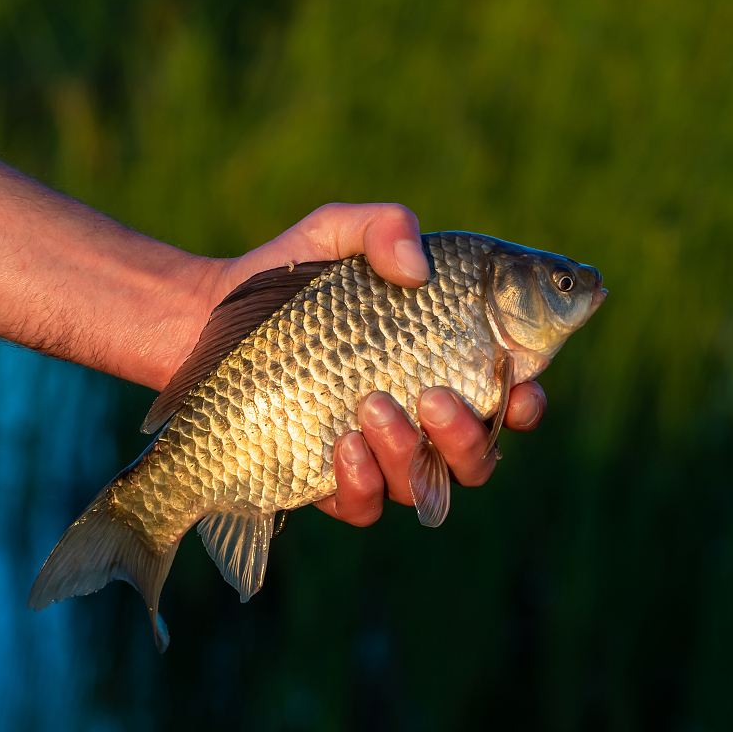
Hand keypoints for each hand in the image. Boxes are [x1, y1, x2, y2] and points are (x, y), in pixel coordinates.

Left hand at [222, 202, 546, 526]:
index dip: (525, 401)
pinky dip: (362, 483)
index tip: (519, 386)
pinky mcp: (329, 483)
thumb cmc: (289, 278)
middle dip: (467, 436)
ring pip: (424, 487)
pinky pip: (364, 506)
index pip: (507, 396)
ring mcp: (376, 455)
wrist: (207, 320)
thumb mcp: (336, 233)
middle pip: (477, 457)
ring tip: (372, 405)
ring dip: (409, 453)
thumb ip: (383, 227)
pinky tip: (342, 443)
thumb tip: (417, 268)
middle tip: (433, 396)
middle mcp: (417, 418)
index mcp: (440, 363)